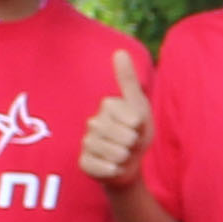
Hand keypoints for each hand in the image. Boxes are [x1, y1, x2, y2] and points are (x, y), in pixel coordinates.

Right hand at [76, 51, 148, 186]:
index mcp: (107, 106)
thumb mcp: (139, 106)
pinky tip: (113, 167)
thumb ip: (128, 80)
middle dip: (133, 144)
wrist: (130, 164)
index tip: (136, 127)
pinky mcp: (83, 162)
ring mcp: (86, 143)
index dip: (139, 127)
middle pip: (123, 136)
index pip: (132, 119)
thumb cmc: (136, 133)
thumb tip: (119, 51)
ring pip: (112, 153)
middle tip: (129, 144)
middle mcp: (93, 122)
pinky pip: (100, 167)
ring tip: (122, 155)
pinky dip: (112, 170)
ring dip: (124, 158)